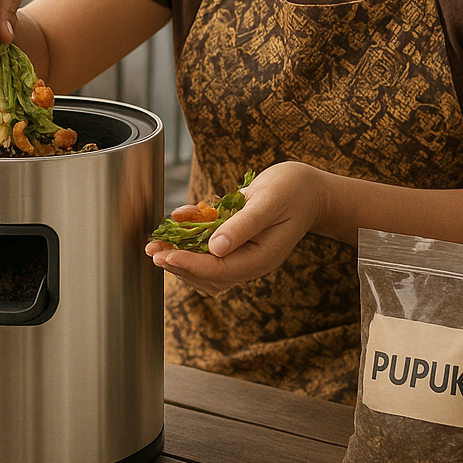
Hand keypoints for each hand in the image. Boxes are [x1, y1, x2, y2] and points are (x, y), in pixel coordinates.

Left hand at [145, 162, 329, 295]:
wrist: (310, 189)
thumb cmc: (293, 190)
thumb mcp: (268, 202)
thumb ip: (243, 224)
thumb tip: (215, 247)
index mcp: (261, 257)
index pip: (219, 271)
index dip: (190, 265)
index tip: (166, 256)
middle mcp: (250, 260)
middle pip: (208, 274)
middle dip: (177, 264)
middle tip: (151, 251)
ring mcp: (243, 253)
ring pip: (205, 265)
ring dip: (179, 254)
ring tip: (155, 243)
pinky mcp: (236, 241)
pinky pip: (209, 247)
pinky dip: (191, 236)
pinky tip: (179, 219)